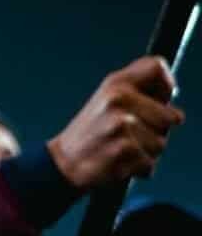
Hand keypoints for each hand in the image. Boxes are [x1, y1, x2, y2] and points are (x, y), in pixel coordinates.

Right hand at [47, 56, 183, 187]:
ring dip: (146, 152)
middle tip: (129, 134)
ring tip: (120, 147)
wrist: (63, 161)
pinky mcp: (125, 148)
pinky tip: (118, 162)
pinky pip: (150, 163)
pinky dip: (138, 168)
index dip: (166, 85)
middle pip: (172, 116)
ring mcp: (122, 123)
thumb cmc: (91, 132)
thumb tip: (171, 92)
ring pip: (162, 143)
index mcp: (115, 83)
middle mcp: (118, 98)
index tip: (161, 101)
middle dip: (158, 131)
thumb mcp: (107, 99)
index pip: (157, 66)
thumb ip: (138, 90)